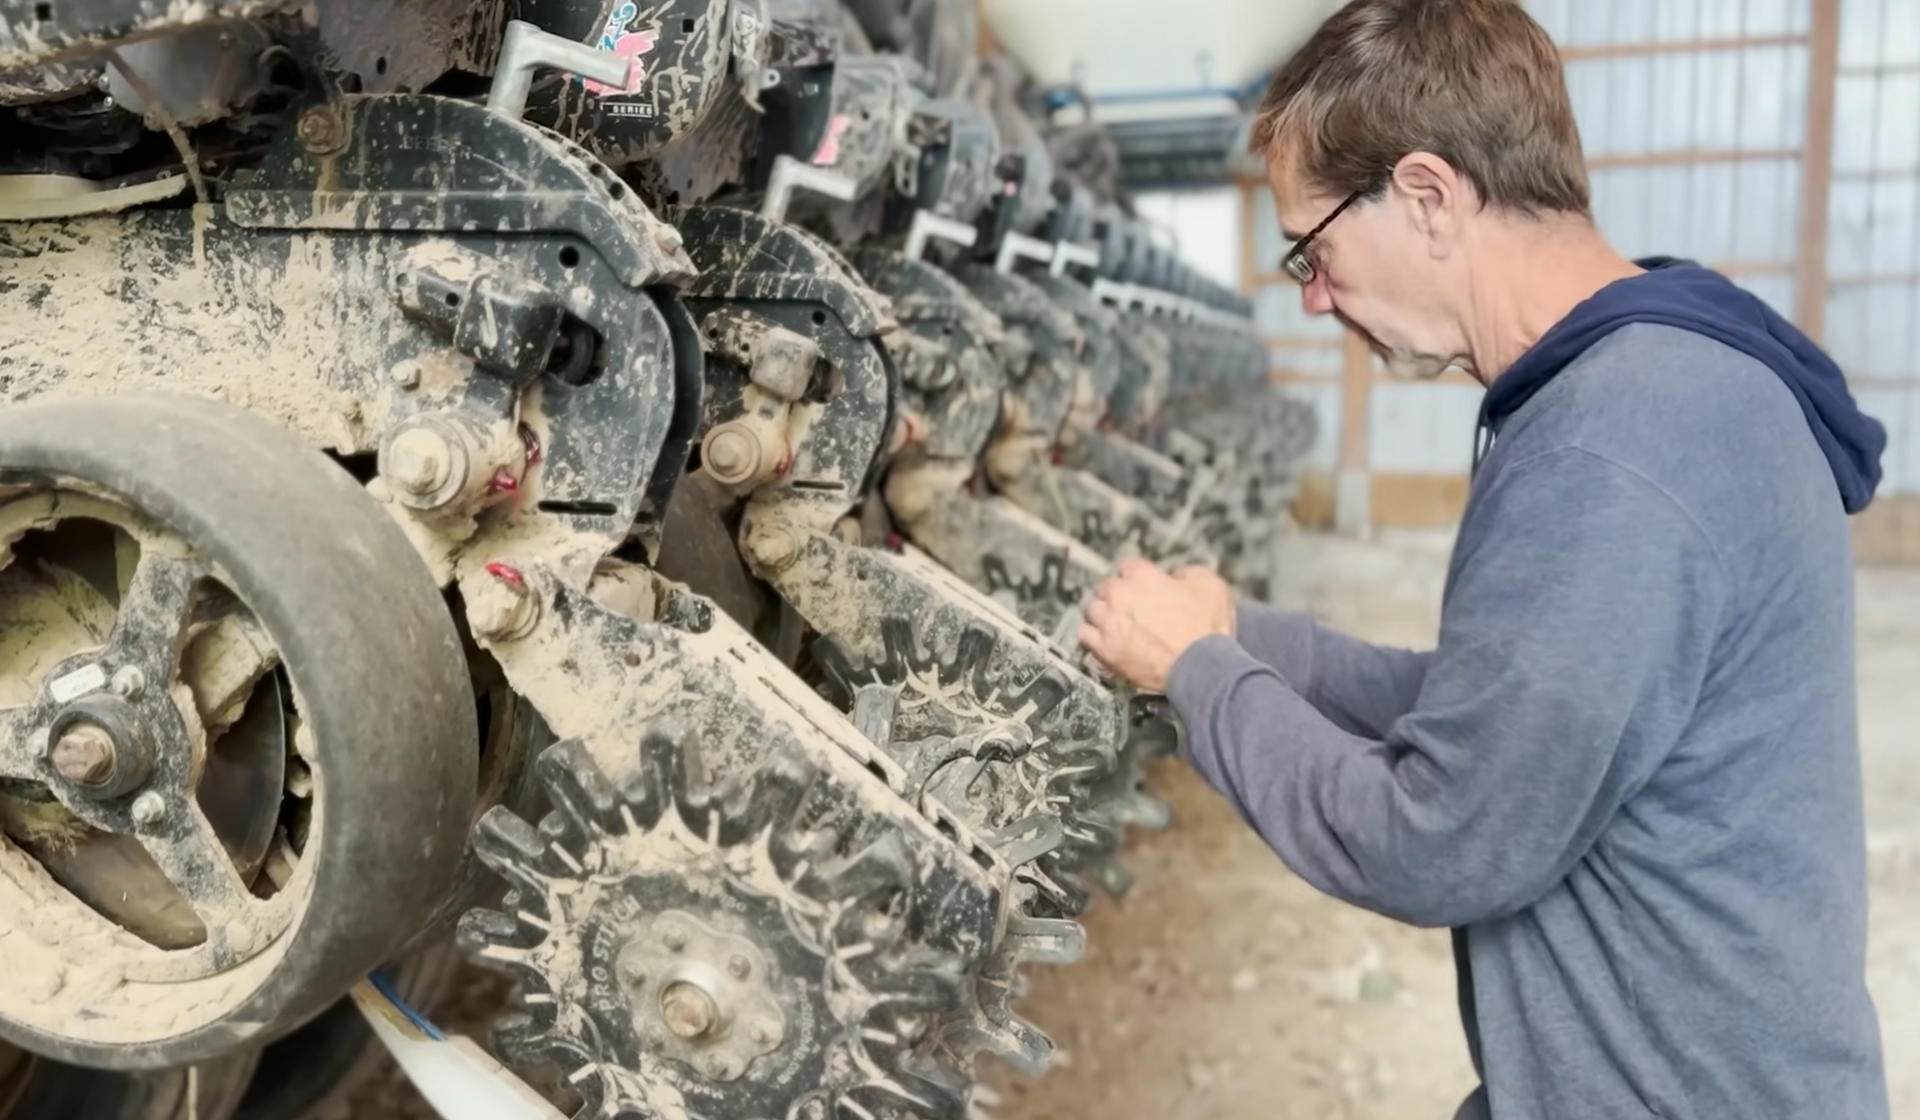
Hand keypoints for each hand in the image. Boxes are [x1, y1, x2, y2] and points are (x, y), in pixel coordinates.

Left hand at [1078, 559, 1236, 693]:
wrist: (1200, 667)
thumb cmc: (1207, 628)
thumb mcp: (1212, 586)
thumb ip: (1189, 573)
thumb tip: (1178, 575)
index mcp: (1142, 577)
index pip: (1128, 566)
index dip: (1136, 575)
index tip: (1142, 584)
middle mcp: (1120, 596)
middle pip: (1106, 586)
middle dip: (1117, 593)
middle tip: (1129, 605)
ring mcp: (1109, 623)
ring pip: (1092, 609)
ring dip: (1102, 613)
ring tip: (1114, 622)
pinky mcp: (1105, 650)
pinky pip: (1085, 636)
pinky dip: (1092, 636)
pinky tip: (1103, 639)